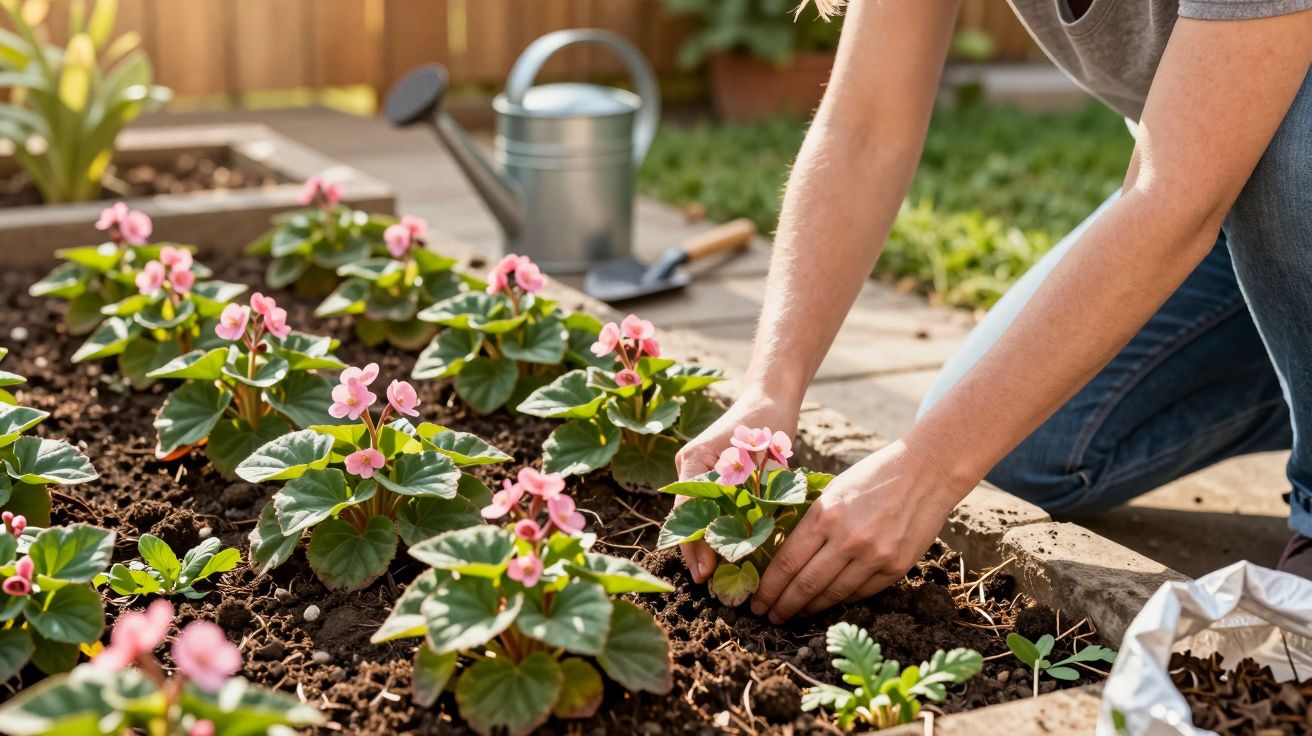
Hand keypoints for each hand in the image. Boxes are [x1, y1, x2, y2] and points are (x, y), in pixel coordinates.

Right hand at [674, 388, 799, 583]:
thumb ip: (751, 496)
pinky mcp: (708, 476)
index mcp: (695, 460)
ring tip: (716, 576)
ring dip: (705, 544)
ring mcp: (695, 472)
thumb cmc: (766, 426)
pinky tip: (724, 554)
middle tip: (710, 583)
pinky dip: (715, 530)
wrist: (769, 401)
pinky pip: (707, 508)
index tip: (705, 573)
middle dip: (697, 552)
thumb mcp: (761, 462)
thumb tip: (748, 539)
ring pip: (695, 516)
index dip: (694, 545)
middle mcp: (689, 467)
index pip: (687, 511)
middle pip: (686, 518)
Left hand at [750, 438, 969, 622]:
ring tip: (794, 615)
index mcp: (825, 514)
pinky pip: (861, 593)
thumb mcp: (833, 491)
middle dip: (782, 605)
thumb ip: (812, 522)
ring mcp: (874, 556)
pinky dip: (840, 600)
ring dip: (809, 609)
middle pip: (805, 585)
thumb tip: (784, 557)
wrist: (926, 471)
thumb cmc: (873, 476)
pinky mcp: (896, 567)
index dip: (768, 588)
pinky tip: (827, 603)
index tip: (756, 601)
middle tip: (768, 617)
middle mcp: (847, 539)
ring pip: (832, 595)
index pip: (787, 562)